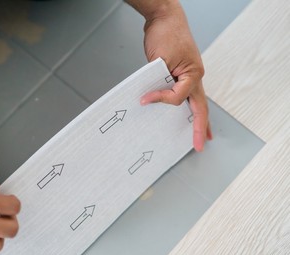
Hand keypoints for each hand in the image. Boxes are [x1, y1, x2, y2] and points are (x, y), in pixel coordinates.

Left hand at [138, 1, 211, 150]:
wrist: (165, 18)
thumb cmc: (167, 32)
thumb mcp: (161, 59)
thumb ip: (159, 81)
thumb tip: (153, 98)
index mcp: (194, 75)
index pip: (178, 97)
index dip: (161, 99)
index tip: (146, 100)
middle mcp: (195, 78)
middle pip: (200, 107)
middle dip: (201, 128)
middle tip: (200, 144)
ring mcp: (189, 76)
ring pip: (196, 102)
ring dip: (198, 119)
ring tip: (201, 134)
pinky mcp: (180, 74)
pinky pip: (185, 95)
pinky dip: (186, 106)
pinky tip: (184, 114)